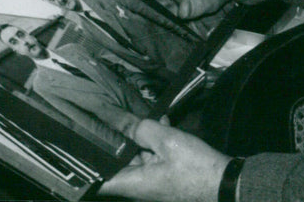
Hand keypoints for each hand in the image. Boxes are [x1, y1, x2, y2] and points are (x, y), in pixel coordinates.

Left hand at [98, 119, 230, 201]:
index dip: (88, 166)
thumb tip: (125, 122)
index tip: (78, 148)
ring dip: (138, 138)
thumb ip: (143, 129)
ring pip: (136, 157)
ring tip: (139, 116)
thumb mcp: (168, 142)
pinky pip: (153, 157)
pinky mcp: (165, 176)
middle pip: (118, 163)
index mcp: (134, 183)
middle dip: (116, 141)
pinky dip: (154, 142)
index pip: (99, 181)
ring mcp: (152, 182)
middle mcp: (139, 186)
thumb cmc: (197, 169)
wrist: (225, 182)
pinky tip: (161, 123)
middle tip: (109, 119)